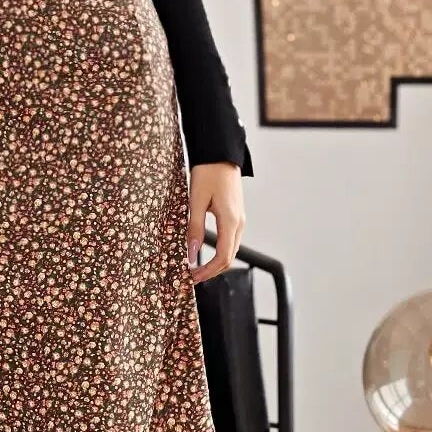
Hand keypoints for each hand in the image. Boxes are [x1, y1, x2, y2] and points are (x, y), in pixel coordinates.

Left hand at [186, 162, 244, 283]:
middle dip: (211, 271)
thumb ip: (194, 228)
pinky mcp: (236, 216)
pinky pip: (230, 241)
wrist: (220, 154)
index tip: (192, 278)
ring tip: (196, 268)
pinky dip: (219, 252)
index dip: (207, 271)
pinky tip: (205, 253)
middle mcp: (239, 223)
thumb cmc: (207, 173)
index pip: (223, 258)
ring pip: (231, 251)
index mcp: (230, 221)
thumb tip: (191, 254)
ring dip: (215, 264)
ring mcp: (239, 220)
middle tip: (192, 278)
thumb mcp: (195, 201)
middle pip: (229, 258)